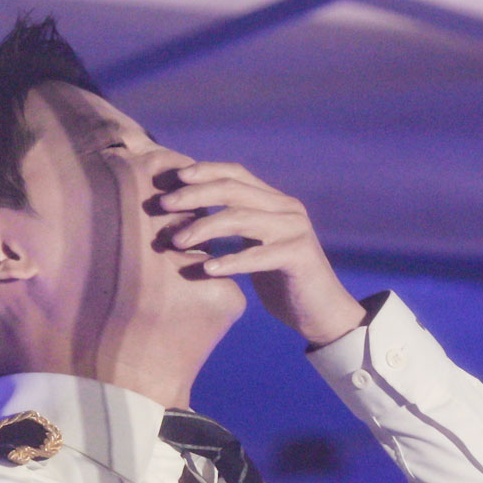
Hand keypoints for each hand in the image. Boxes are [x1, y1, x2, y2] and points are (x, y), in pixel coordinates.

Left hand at [157, 161, 364, 345]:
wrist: (320, 312)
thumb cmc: (280, 280)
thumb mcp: (255, 244)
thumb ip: (234, 225)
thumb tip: (187, 214)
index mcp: (275, 201)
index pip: (235, 173)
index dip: (202, 171)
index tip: (171, 180)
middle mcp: (287, 208)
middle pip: (233, 189)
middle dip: (194, 194)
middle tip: (162, 206)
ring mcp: (295, 230)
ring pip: (241, 217)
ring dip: (203, 227)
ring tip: (175, 242)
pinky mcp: (300, 256)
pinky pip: (258, 255)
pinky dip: (230, 261)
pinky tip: (206, 269)